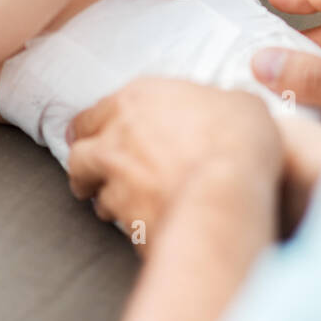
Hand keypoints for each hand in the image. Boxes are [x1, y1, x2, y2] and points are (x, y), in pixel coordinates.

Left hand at [66, 78, 284, 253]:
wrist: (225, 194)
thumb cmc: (236, 143)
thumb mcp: (241, 104)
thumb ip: (220, 103)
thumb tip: (227, 110)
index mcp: (140, 97)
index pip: (99, 109)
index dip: (101, 124)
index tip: (104, 133)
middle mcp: (117, 133)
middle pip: (80, 147)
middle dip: (86, 159)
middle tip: (93, 169)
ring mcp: (114, 175)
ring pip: (87, 184)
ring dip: (100, 192)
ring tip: (112, 201)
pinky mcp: (121, 213)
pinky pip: (113, 217)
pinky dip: (122, 219)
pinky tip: (138, 223)